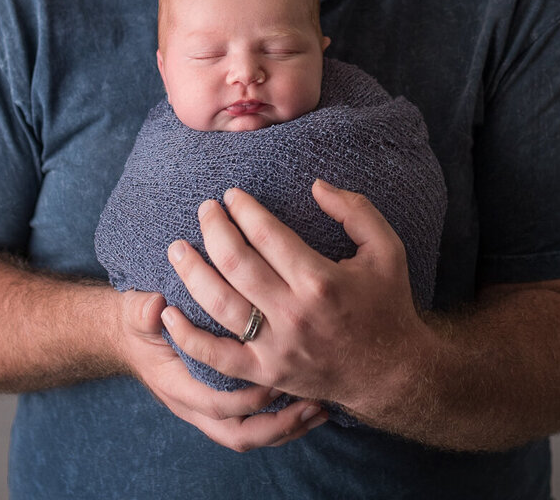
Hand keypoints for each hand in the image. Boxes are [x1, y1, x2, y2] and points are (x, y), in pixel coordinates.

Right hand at [115, 287, 327, 451]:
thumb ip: (144, 311)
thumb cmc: (140, 323)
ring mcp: (209, 410)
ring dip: (286, 427)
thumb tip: (156, 307)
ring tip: (319, 410)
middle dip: (277, 424)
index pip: (214, 404)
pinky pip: (256, 426)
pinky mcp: (225, 404)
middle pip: (238, 434)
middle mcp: (194, 405)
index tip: (276, 380)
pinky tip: (311, 407)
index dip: (246, 397)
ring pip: (251, 435)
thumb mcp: (137, 313)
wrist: (131, 336)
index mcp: (177, 386)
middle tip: (310, 404)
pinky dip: (284, 422)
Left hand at [162, 179, 431, 420]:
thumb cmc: (387, 303)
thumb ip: (354, 210)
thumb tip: (316, 185)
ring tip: (177, 248)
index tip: (231, 195)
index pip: (267, 235)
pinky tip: (168, 312)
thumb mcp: (386, 248)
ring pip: (220, 306)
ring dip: (192, 274)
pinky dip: (188, 337)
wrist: (391, 373)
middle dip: (214, 230)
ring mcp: (277, 348)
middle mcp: (295, 314)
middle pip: (237, 264)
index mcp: (321, 280)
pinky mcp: (266, 373)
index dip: (243, 210)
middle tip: (204, 209)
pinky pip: (217, 358)